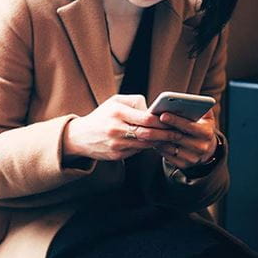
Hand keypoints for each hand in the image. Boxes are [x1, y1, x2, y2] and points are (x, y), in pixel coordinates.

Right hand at [63, 94, 183, 161]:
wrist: (79, 137)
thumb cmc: (101, 116)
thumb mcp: (114, 102)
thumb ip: (135, 102)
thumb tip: (153, 109)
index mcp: (117, 113)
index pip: (145, 118)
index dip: (161, 120)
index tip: (172, 119)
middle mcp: (116, 129)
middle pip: (148, 133)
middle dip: (166, 134)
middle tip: (178, 133)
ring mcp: (116, 144)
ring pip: (145, 144)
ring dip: (160, 142)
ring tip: (171, 138)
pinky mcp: (117, 156)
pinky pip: (138, 151)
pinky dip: (148, 147)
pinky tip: (156, 144)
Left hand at [153, 109, 218, 169]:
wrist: (206, 149)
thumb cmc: (201, 127)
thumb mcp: (206, 118)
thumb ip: (201, 108)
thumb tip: (192, 100)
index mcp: (207, 133)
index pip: (190, 126)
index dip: (176, 120)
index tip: (163, 115)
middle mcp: (201, 147)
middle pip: (178, 137)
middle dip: (163, 129)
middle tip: (150, 122)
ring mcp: (193, 158)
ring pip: (171, 147)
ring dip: (158, 139)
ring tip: (148, 130)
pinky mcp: (184, 165)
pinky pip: (168, 156)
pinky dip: (159, 148)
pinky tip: (153, 140)